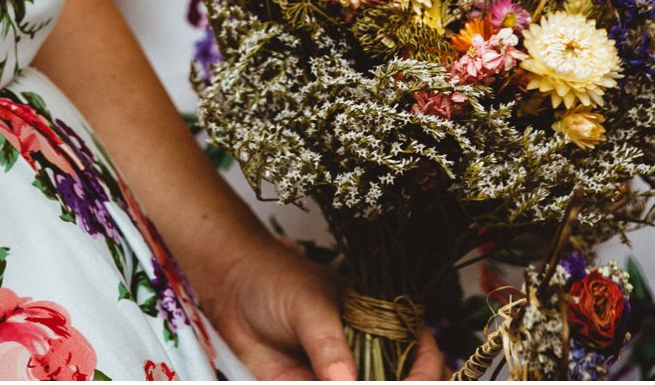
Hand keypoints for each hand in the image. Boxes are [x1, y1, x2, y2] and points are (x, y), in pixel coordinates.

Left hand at [207, 235, 443, 380]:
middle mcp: (366, 353)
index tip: (411, 384)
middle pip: (396, 381)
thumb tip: (346, 381)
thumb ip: (329, 346)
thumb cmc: (275, 280)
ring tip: (324, 382)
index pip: (422, 353)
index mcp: (380, 322)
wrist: (228, 286)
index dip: (426, 374)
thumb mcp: (308, 306)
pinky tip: (302, 382)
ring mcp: (339, 374)